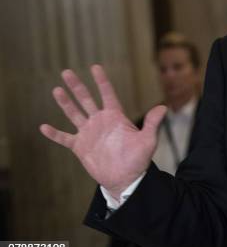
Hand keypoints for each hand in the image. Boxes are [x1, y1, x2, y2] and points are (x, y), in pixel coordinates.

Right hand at [39, 65, 166, 198]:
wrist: (125, 179)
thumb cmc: (138, 159)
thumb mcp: (147, 140)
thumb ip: (152, 123)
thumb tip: (163, 107)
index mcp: (115, 116)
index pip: (107, 94)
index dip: (102, 81)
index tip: (95, 67)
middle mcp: (100, 121)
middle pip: (86, 99)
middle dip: (77, 86)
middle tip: (67, 72)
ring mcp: (88, 133)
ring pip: (74, 114)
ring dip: (65, 103)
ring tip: (57, 89)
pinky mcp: (80, 146)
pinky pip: (64, 138)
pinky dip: (54, 134)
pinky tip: (43, 127)